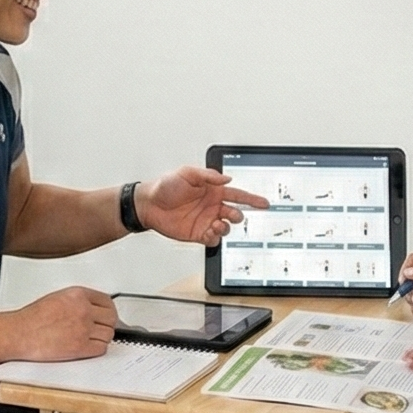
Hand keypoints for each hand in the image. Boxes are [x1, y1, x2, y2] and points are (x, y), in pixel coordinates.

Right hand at [9, 286, 118, 361]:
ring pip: (108, 335)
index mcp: (77, 294)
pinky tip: (88, 347)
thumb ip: (78, 301)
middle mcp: (83, 310)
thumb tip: (93, 308)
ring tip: (91, 339)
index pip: (107, 301)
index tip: (107, 316)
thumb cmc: (32, 318)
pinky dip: (97, 349)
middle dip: (107, 324)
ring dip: (102, 338)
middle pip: (111, 318)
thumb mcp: (58, 298)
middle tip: (100, 329)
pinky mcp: (80, 347)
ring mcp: (83, 328)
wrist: (19, 333)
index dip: (109, 311)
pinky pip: (101, 349)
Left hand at [135, 167, 267, 246]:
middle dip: (238, 215)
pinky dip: (215, 238)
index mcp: (213, 191)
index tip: (264, 203)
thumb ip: (208, 176)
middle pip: (235, 213)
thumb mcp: (187, 173)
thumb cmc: (165, 186)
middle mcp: (212, 206)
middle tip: (232, 215)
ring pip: (226, 228)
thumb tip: (226, 178)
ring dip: (226, 227)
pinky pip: (213, 239)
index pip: (238, 195)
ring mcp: (206, 220)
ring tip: (216, 224)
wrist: (148, 204)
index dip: (252, 199)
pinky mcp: (198, 233)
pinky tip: (209, 232)